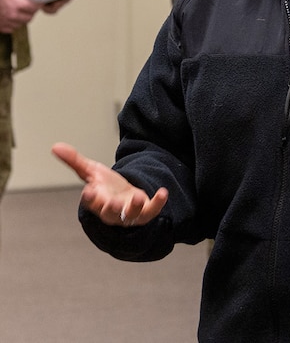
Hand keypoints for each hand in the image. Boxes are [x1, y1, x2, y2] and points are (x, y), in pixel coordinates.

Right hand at [0, 0, 39, 32]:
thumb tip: (28, 0)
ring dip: (22, 19)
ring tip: (20, 12)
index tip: (40, 3)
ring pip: (21, 24)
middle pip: (29, 17)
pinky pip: (12, 28)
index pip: (35, 8)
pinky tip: (11, 18)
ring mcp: (6, 22)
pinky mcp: (0, 27)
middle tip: (30, 8)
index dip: (38, 5)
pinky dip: (13, 24)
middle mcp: (13, 15)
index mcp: (18, 4)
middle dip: (31, 12)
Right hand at [51, 142, 167, 226]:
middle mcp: (111, 210)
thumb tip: (55, 146)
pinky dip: (157, 204)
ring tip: (138, 197)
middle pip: (109, 212)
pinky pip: (151, 211)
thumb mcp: (91, 171)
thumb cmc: (105, 187)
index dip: (89, 198)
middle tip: (112, 202)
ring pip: (130, 215)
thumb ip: (74, 161)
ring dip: (134, 208)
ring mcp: (128, 213)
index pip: (91, 201)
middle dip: (110, 208)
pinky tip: (163, 192)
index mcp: (97, 201)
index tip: (88, 191)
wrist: (124, 197)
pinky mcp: (144, 212)